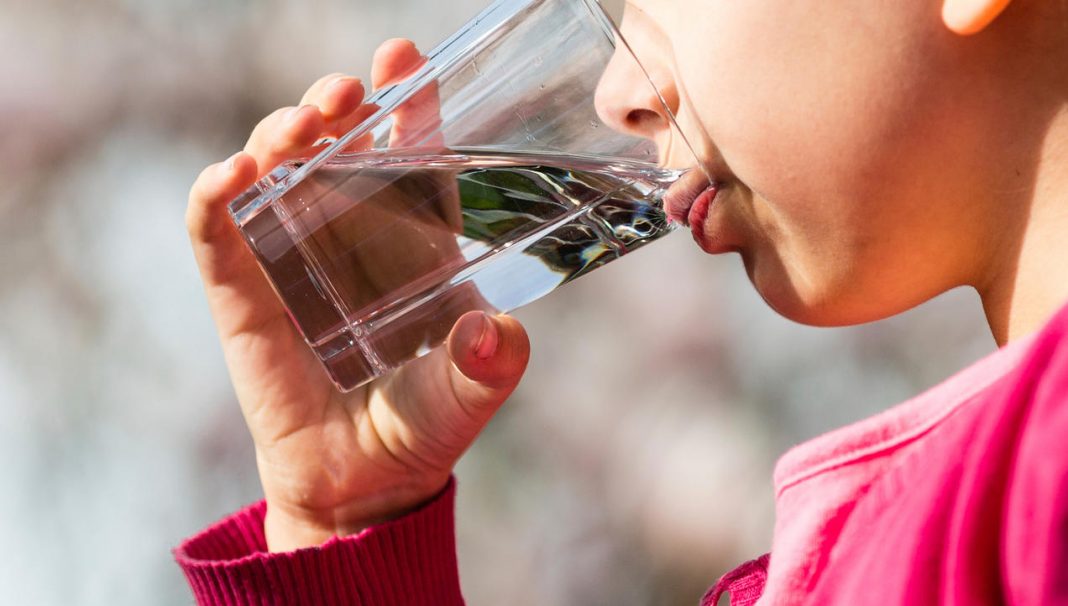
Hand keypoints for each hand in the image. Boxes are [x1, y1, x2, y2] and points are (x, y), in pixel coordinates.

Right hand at [186, 39, 530, 551]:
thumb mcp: (467, 394)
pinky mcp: (242, 292)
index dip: (410, 105)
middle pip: (337, 145)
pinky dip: (216, 197)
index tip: (406, 58)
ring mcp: (290, 257)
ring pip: (276, 168)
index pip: (412, 156)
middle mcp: (351, 236)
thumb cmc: (421, 426)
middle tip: (348, 91)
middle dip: (337, 105)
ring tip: (301, 126)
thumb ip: (489, 366)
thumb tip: (496, 332)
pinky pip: (217, 231)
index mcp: (414, 241)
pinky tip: (232, 176)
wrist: (360, 485)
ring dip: (281, 134)